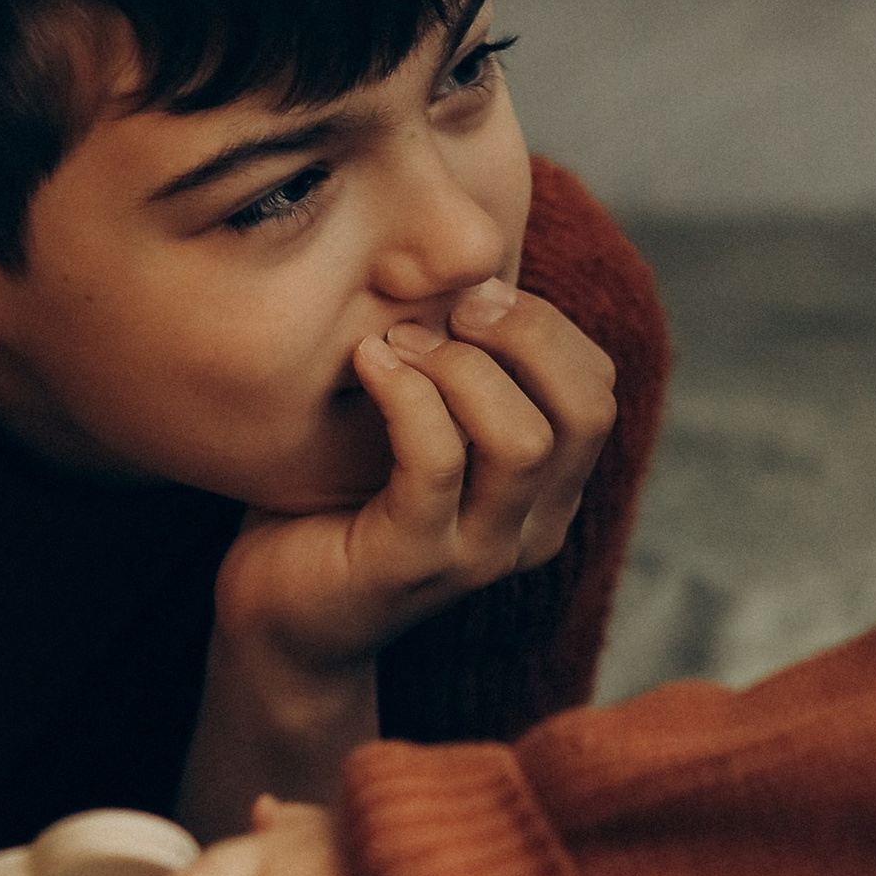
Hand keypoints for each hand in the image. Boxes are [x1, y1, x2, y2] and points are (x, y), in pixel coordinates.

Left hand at [216, 282, 615, 687]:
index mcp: (546, 493)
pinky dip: (406, 395)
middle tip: (450, 309)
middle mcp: (531, 528)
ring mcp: (478, 553)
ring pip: (523, 440)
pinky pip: (437, 462)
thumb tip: (462, 262)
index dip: (547, 326)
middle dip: (523, 335)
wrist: (278, 614)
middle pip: (585, 411)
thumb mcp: (416, 425)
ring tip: (396, 343)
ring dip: (460, 368)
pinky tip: (367, 364)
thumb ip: (454, 368)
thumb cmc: (339, 501)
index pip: (597, 390)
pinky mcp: (414, 565)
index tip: (471, 296)